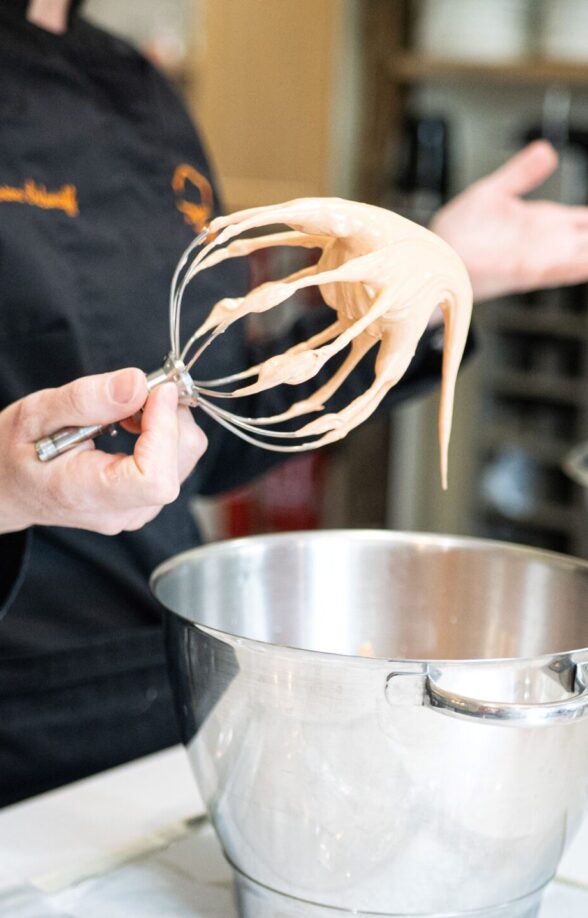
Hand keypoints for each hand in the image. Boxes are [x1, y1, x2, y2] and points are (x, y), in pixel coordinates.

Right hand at [0, 368, 206, 534]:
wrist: (7, 487)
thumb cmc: (13, 452)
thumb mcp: (36, 414)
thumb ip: (85, 399)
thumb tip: (138, 382)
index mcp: (89, 494)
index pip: (155, 478)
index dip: (165, 430)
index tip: (156, 390)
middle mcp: (121, 512)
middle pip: (178, 465)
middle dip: (170, 417)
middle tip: (138, 390)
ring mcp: (136, 511)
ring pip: (184, 461)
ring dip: (169, 423)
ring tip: (127, 409)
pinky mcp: (145, 501)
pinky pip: (176, 464)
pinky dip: (165, 435)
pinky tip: (133, 423)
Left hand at [431, 140, 587, 300]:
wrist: (431, 257)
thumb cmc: (455, 234)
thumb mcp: (494, 192)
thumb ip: (521, 174)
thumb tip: (547, 151)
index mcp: (545, 223)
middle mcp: (549, 241)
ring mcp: (542, 256)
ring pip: (587, 252)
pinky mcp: (528, 268)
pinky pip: (569, 266)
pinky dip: (585, 261)